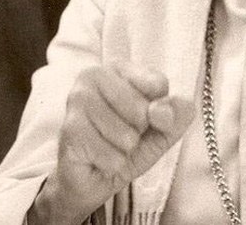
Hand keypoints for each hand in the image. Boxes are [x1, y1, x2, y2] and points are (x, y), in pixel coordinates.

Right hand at [29, 64, 193, 224]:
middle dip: (140, 132)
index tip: (146, 116)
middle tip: (123, 134)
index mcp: (119, 68)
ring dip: (125, 150)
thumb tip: (163, 112)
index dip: (161, 111)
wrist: (92, 177)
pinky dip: (112, 163)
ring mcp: (78, 101)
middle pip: (143, 111)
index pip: (158, 85)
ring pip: (127, 135)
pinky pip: (112, 156)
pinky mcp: (69, 130)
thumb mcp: (163, 129)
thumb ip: (176, 115)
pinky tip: (97, 157)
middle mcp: (94, 75)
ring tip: (109, 145)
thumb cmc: (127, 144)